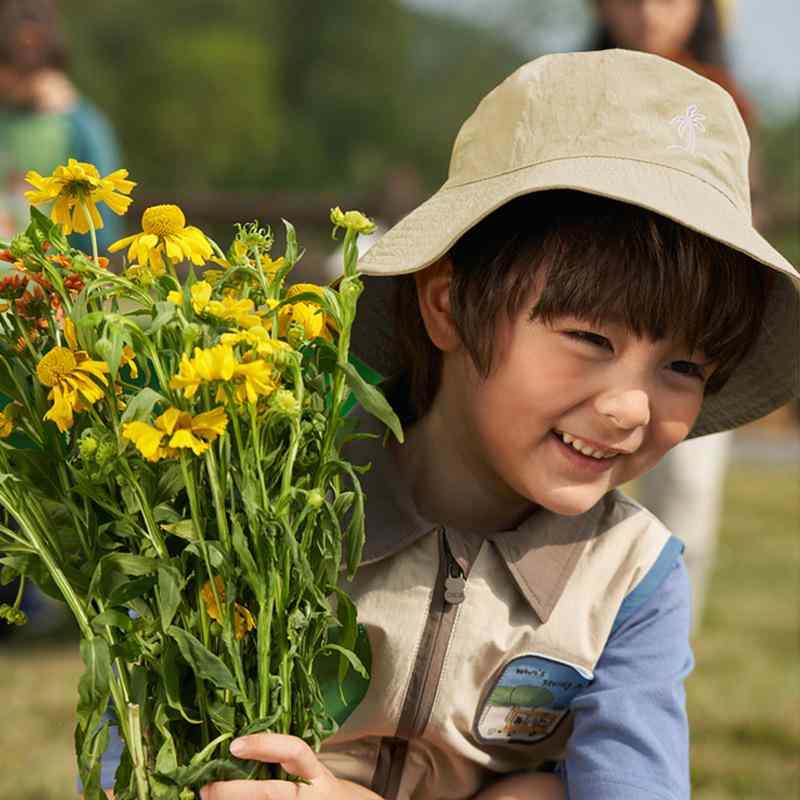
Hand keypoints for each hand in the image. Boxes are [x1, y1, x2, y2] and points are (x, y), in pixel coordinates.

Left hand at [200, 733, 382, 799]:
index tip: (234, 745)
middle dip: (233, 792)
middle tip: (205, 789)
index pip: (294, 752)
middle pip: (271, 794)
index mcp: (315, 774)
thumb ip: (283, 762)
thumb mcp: (309, 772)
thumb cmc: (319, 791)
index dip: (265, 745)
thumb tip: (236, 751)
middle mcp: (311, 796)